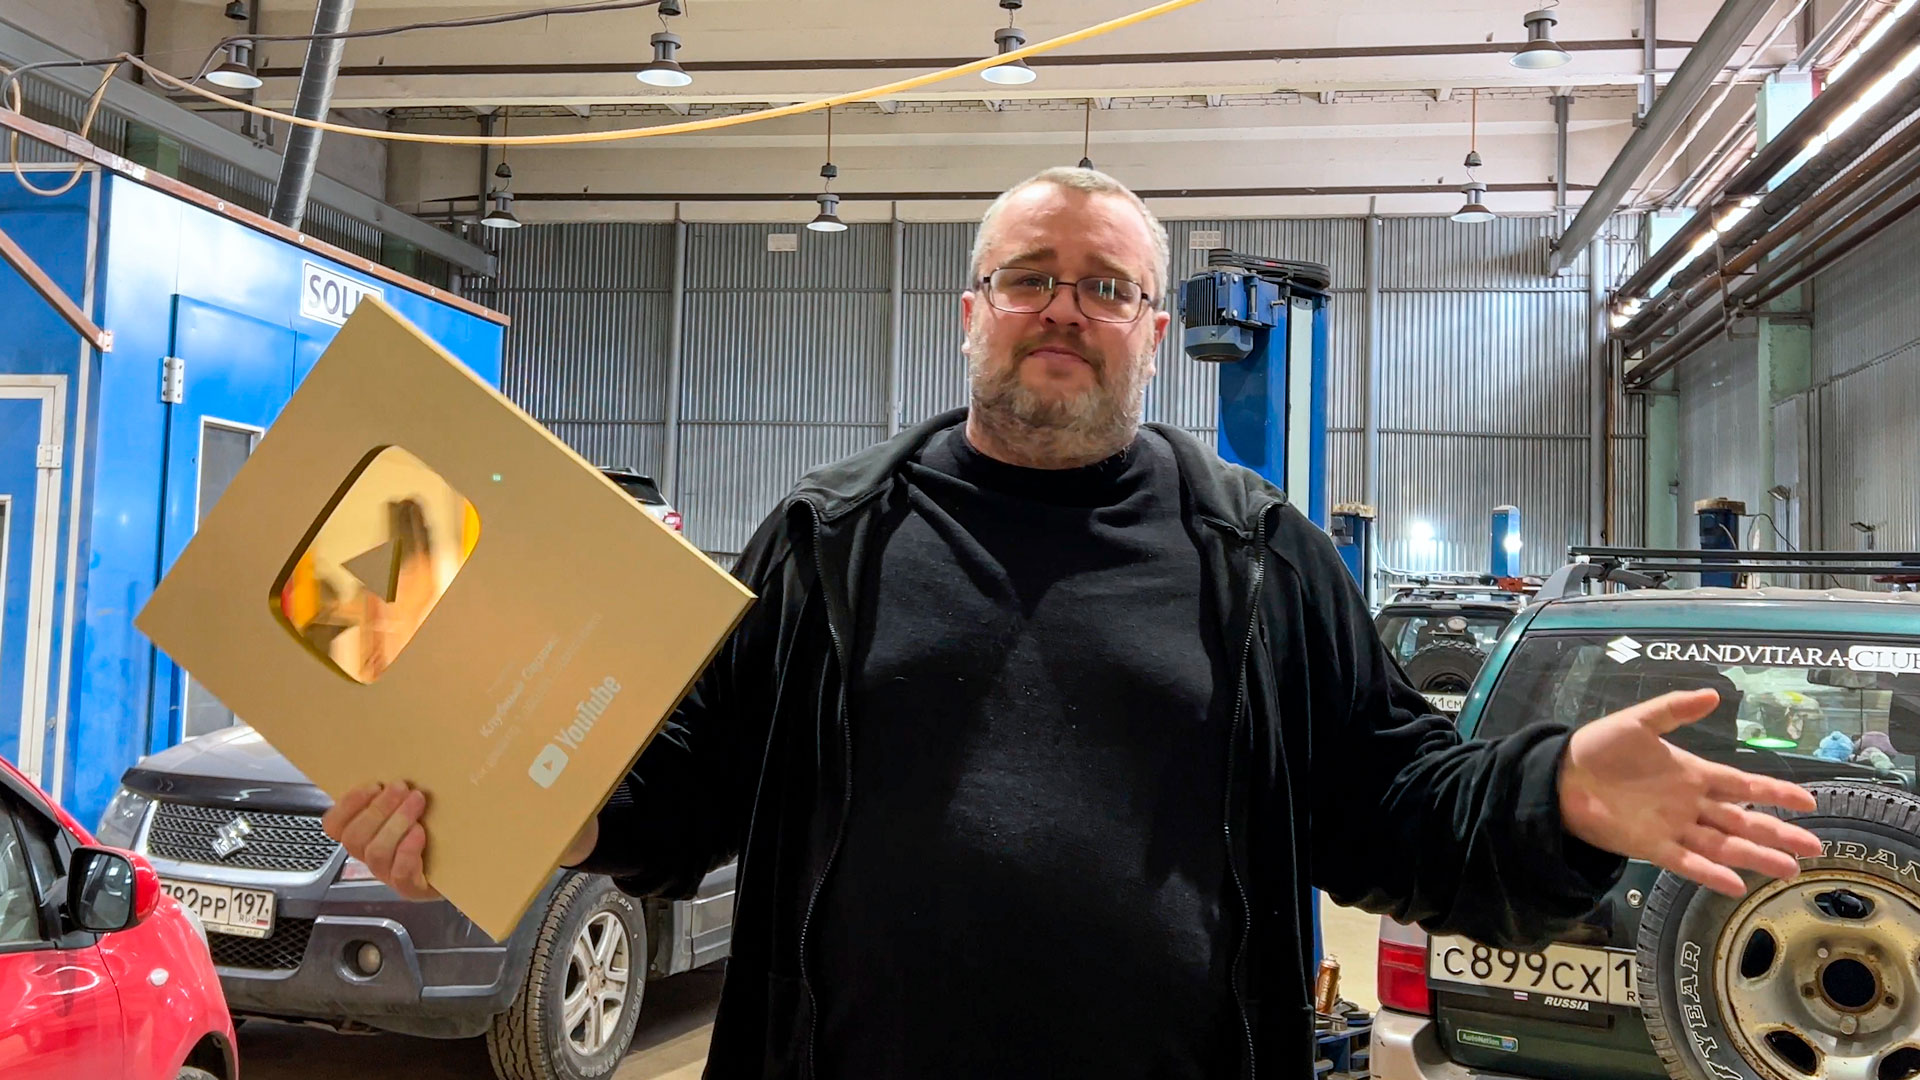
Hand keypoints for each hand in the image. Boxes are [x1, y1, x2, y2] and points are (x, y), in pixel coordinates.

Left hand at [320, 781, 602, 900]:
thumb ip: (555, 836)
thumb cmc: (523, 832)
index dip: (407, 860)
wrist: (495, 820)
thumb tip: (579, 824)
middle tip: (416, 795)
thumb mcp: (541, 837)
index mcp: (441, 884)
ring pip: (356, 841)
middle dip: (389, 824)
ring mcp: (383, 851)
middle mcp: (407, 873)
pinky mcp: (370, 827)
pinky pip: (340, 825)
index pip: (409, 883)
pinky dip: (349, 806)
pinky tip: (370, 786)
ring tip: (401, 786)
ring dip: (374, 810)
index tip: (423, 833)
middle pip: (376, 857)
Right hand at [321, 781, 438, 900]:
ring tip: (417, 802)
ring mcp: (391, 875)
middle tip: (401, 788)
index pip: (335, 826)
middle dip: (378, 809)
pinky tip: (420, 833)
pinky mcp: (413, 889)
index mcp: (366, 834)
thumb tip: (402, 770)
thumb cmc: (440, 827)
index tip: (373, 785)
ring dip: (395, 822)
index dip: (347, 805)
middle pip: (355, 838)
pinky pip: (400, 874)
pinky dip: (407, 850)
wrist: (469, 861)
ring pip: (376, 853)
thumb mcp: (416, 803)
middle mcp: (373, 856)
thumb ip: (401, 789)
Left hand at [1560, 689, 1824, 897]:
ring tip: (1788, 869)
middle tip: (1814, 847)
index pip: (1744, 784)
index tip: (1809, 802)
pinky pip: (1687, 862)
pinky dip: (1711, 872)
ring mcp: (1674, 827)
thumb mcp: (1638, 722)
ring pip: (1724, 845)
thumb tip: (1713, 695)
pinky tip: (1736, 883)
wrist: (1559, 777)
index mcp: (1692, 774)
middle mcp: (1690, 804)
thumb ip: (1675, 710)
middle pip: (1743, 821)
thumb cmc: (1599, 748)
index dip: (1776, 792)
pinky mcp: (1651, 846)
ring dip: (1755, 856)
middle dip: (1778, 833)